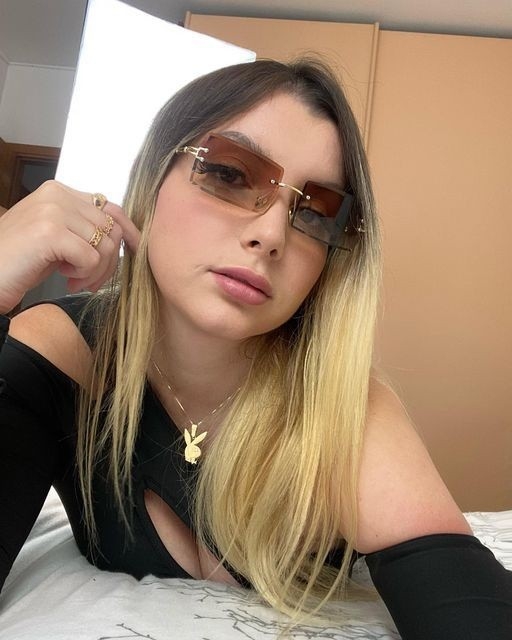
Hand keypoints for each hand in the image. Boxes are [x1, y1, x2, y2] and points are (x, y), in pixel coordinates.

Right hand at [0, 180, 139, 313]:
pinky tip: (63, 278)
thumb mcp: (57, 237)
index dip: (127, 233)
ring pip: (105, 246)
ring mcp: (53, 211)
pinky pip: (91, 258)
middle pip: (112, 229)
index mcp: (59, 191)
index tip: (130, 254)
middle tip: (88, 280)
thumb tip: (125, 234)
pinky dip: (83, 275)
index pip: (111, 208)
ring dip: (95, 272)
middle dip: (108, 262)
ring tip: (73, 280)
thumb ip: (84, 228)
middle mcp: (57, 195)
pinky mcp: (50, 232)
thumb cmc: (20, 261)